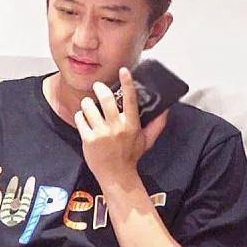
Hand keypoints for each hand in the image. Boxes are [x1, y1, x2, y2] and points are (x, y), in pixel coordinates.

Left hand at [74, 67, 168, 183]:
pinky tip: (85, 119)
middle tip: (98, 87)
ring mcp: (101, 134)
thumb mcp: (147, 141)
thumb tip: (166, 110)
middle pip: (106, 99)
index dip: (127, 83)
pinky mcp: (88, 140)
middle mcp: (117, 127)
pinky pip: (80, 119)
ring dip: (87, 102)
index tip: (124, 70)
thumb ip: (157, 124)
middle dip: (99, 88)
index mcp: (131, 125)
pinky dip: (81, 116)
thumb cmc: (131, 156)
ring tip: (89, 105)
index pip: (130, 100)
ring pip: (89, 107)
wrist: (116, 176)